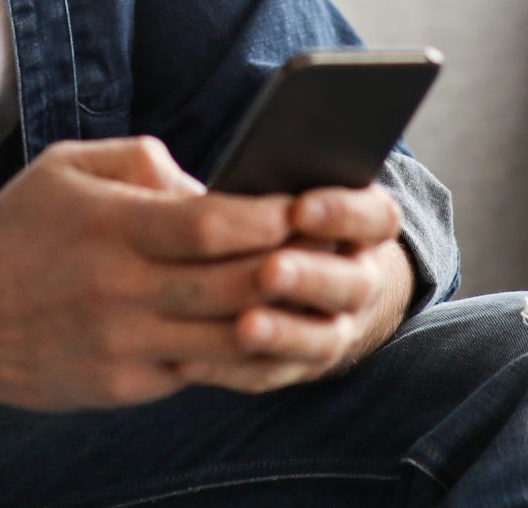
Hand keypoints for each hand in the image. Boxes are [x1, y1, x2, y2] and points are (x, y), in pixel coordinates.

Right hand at [0, 136, 369, 410]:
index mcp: (107, 226)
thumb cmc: (16, 230)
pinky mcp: (123, 386)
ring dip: (282, 320)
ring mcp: (123, 345)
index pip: (209, 224)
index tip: (304, 203)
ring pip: (228, 339)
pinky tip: (277, 336)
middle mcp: (118, 290)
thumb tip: (212, 183)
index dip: (266, 216)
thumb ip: (140, 161)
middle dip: (290, 266)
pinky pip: (203, 372)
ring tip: (320, 296)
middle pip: (231, 285)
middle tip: (333, 248)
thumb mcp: (65, 167)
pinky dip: (245, 356)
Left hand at [166, 183, 411, 394]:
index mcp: (360, 225)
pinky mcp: (295, 367)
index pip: (376, 217)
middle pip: (353, 283)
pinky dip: (233, 369)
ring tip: (245, 326)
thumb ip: (226, 171)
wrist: (287, 281)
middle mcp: (358, 279)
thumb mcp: (261, 186)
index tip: (298, 209)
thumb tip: (151, 153)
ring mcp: (334, 328)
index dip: (344, 213)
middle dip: (312, 277)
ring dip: (284, 333)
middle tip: (271, 271)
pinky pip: (270, 374)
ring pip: (322, 338)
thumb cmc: (261, 216)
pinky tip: (191, 362)